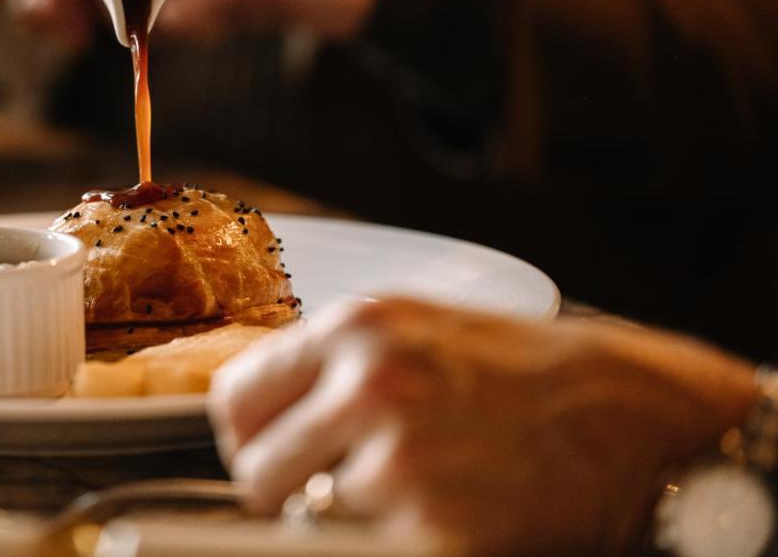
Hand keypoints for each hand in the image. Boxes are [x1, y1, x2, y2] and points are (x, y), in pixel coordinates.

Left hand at [209, 299, 757, 554]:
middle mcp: (370, 388)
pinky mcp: (436, 534)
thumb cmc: (519, 374)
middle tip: (339, 489)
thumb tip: (252, 419)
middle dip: (285, 490)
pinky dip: (392, 543)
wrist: (630, 414)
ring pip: (303, 524)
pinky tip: (440, 519)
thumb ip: (328, 368)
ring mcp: (403, 464)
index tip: (275, 451)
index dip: (250, 436)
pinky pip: (362, 550)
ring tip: (408, 497)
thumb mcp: (415, 333)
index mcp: (356, 330)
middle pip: (254, 472)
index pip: (233, 400)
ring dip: (343, 522)